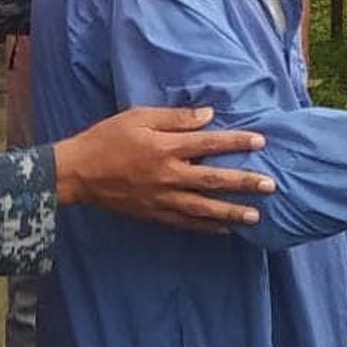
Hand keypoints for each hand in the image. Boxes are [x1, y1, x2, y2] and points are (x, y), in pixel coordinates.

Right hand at [53, 106, 273, 232]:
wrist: (75, 172)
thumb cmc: (108, 138)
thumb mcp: (140, 117)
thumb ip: (176, 117)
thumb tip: (209, 115)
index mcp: (165, 148)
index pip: (210, 144)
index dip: (237, 142)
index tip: (261, 142)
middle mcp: (167, 176)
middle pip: (213, 180)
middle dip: (244, 183)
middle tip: (271, 186)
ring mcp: (161, 199)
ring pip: (202, 208)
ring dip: (231, 212)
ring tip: (256, 216)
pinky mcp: (152, 214)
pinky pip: (184, 223)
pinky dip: (206, 227)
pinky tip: (225, 230)